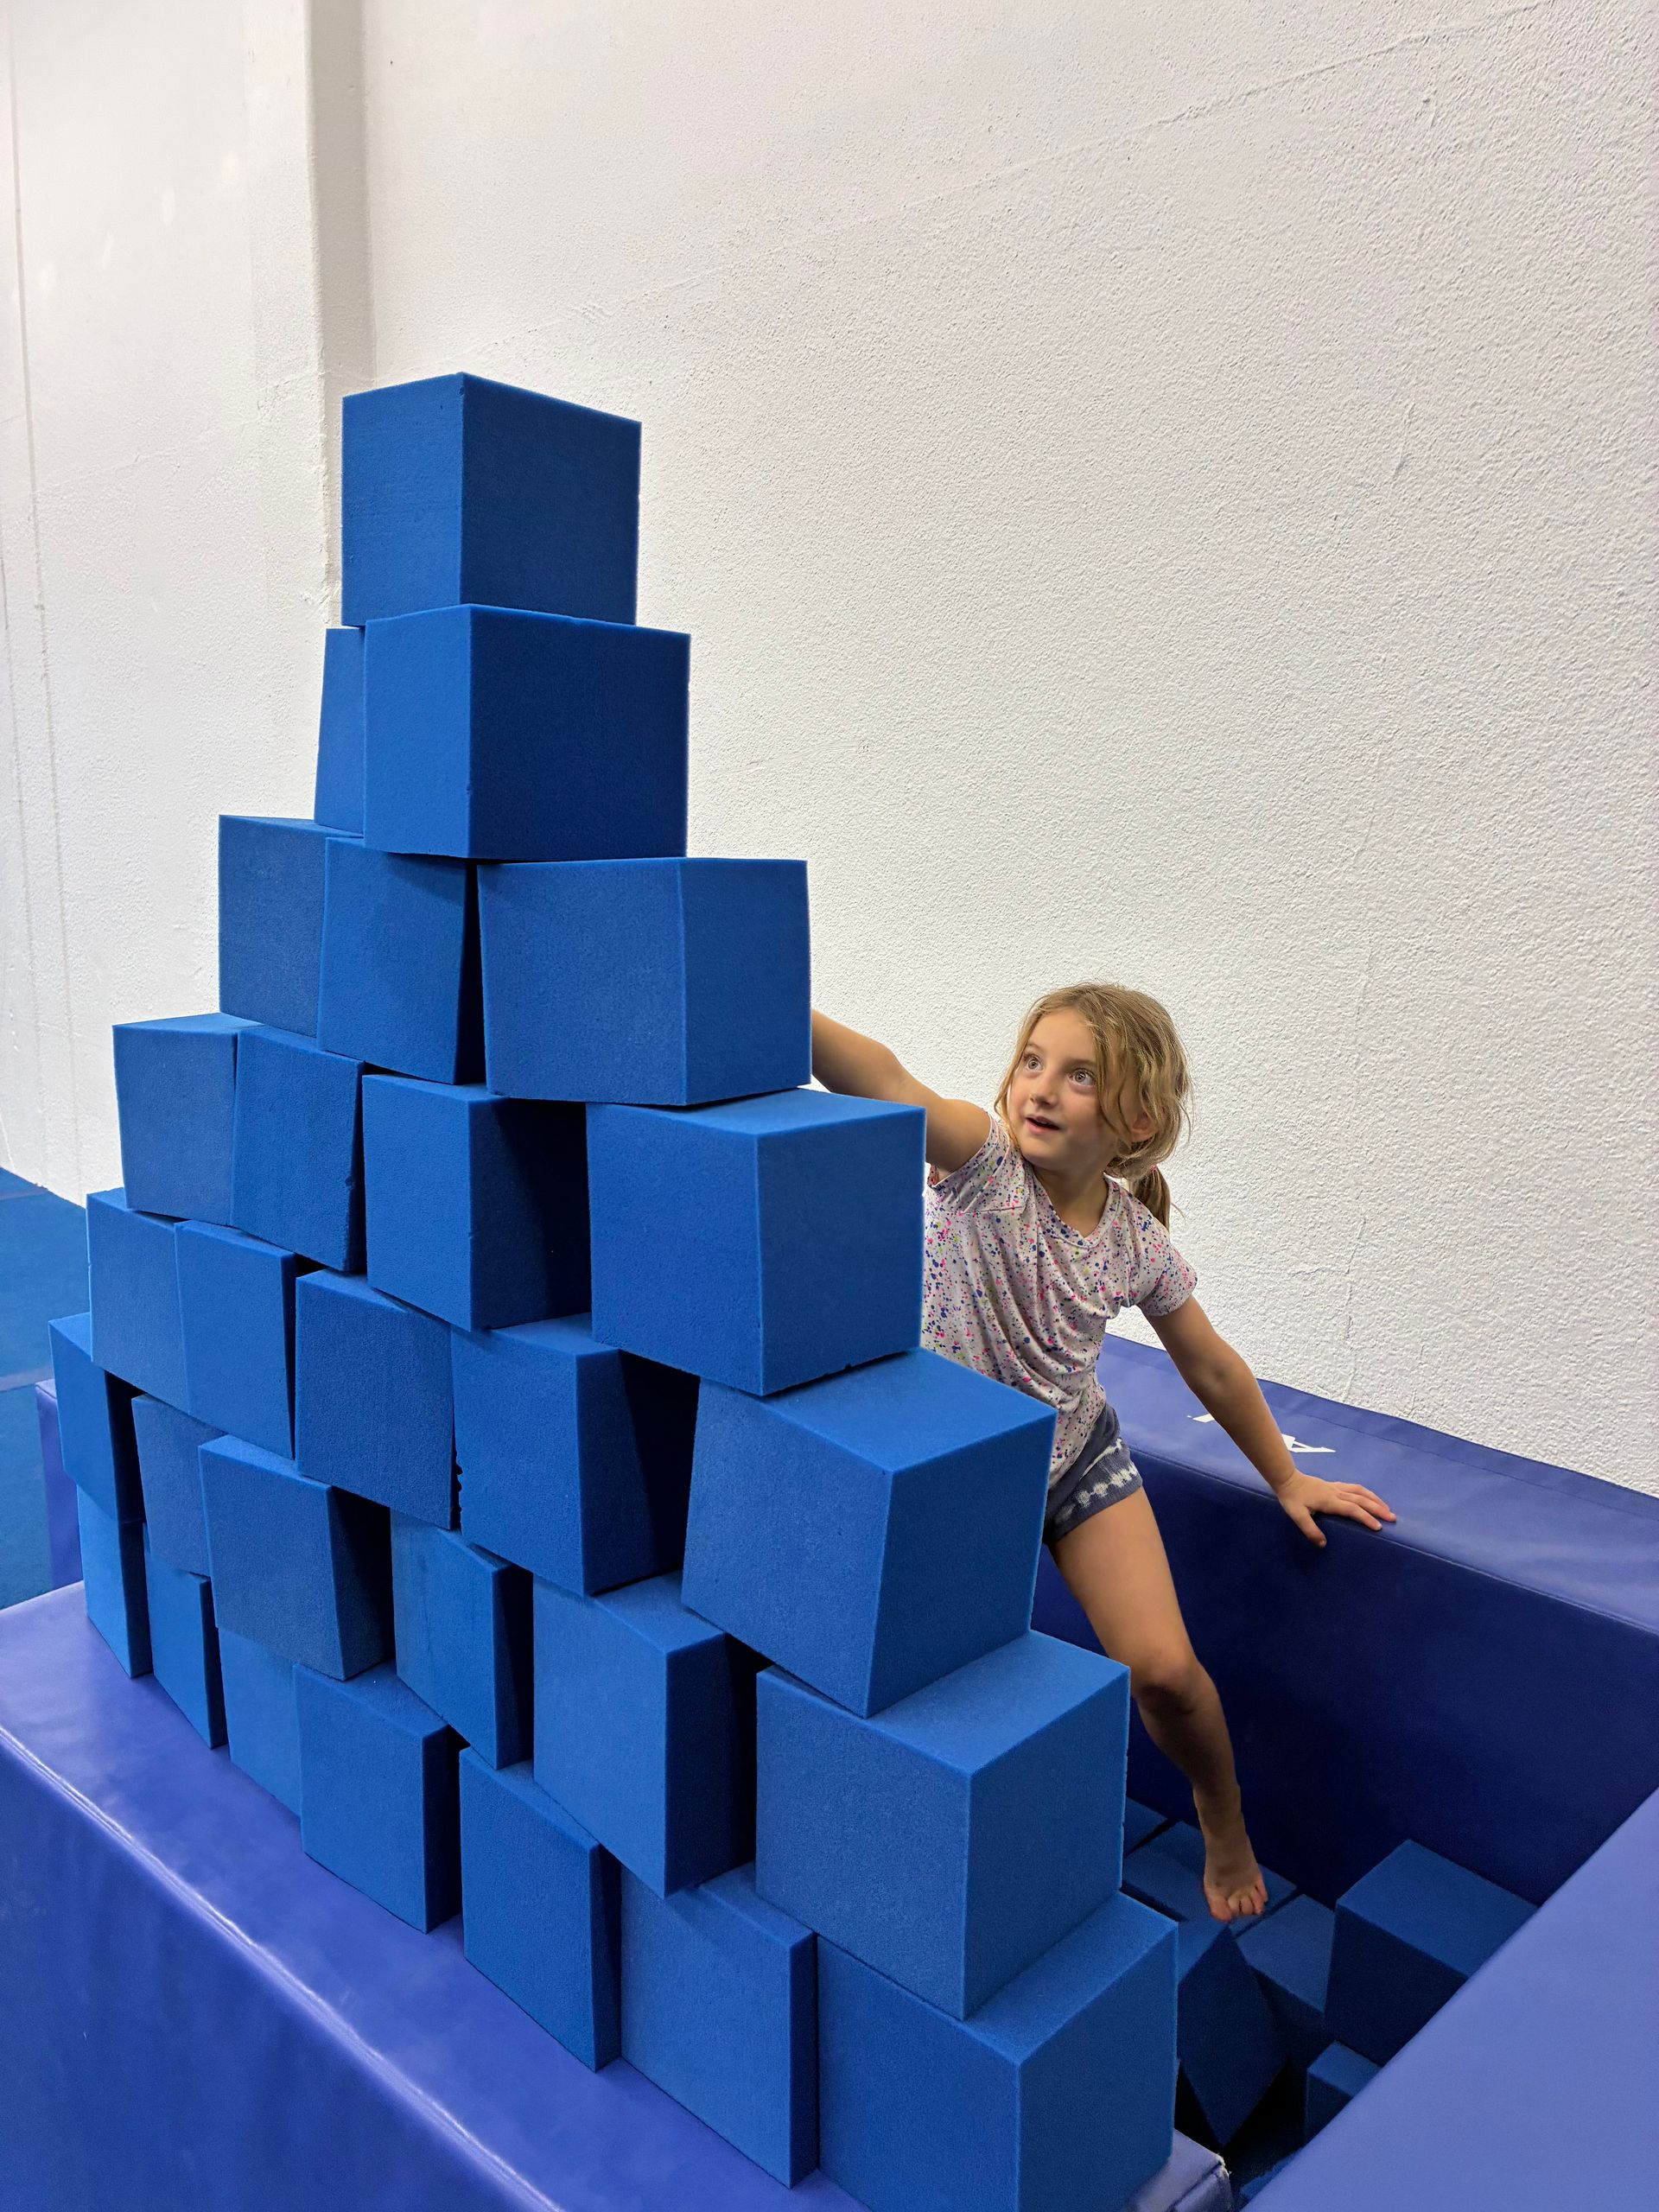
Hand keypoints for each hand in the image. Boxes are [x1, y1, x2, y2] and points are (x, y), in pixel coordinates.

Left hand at [1273, 1470, 1396, 1547]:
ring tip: (1387, 1507)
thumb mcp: (1297, 1516)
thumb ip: (1310, 1530)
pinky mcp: (1333, 1485)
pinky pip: (1355, 1487)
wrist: (1287, 1479)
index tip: (1378, 1527)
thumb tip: (1323, 1544)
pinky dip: (1366, 1493)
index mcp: (1330, 1501)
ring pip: (1361, 1491)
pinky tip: (1369, 1497)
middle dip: (1378, 1508)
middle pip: (1362, 1499)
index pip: (1353, 1510)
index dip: (1366, 1518)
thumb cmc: (1292, 1498)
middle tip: (1393, 1517)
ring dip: (1375, 1499)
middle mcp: (1337, 1493)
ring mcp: (1336, 1487)